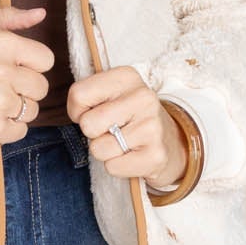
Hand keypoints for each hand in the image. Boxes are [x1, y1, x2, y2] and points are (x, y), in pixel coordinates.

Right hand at [0, 6, 54, 147]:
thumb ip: (10, 18)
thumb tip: (41, 13)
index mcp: (2, 44)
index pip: (46, 60)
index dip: (31, 66)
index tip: (11, 69)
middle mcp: (2, 72)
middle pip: (41, 87)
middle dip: (24, 89)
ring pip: (32, 110)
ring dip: (16, 110)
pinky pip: (21, 131)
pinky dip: (8, 128)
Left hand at [67, 66, 187, 188]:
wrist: (168, 141)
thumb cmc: (127, 117)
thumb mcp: (107, 95)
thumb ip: (84, 98)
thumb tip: (79, 117)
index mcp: (127, 77)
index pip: (78, 94)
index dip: (77, 111)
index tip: (94, 112)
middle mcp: (143, 97)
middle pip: (87, 124)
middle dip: (93, 133)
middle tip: (111, 130)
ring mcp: (152, 126)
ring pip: (98, 149)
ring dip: (105, 151)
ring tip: (122, 143)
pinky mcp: (155, 154)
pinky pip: (112, 167)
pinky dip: (117, 166)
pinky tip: (132, 155)